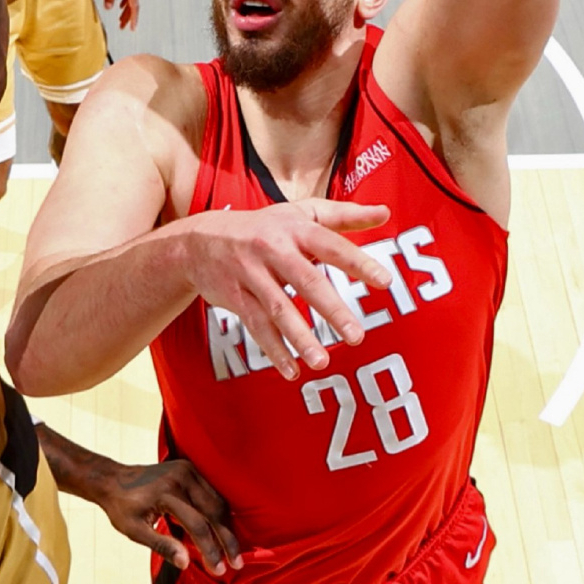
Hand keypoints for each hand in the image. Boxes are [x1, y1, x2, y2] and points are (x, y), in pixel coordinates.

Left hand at [90, 458, 242, 575]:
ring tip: (233, 551)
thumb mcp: (135, 531)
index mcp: (166, 493)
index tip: (218, 570)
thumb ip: (162, 545)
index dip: (210, 549)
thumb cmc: (122, 507)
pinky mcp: (191, 468)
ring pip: (217, 501)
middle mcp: (181, 477)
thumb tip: (186, 563)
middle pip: (214, 511)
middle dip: (227, 540)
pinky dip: (220, 513)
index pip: (197, 524)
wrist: (113, 478)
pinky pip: (212, 492)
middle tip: (236, 564)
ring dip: (226, 527)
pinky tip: (224, 531)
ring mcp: (188, 470)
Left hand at [102, 0, 139, 29]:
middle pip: (133, 5)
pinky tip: (119, 7)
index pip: (133, 6)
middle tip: (122, 28)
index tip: (132, 28)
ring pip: (131, 0)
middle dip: (128, 17)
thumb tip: (108, 8)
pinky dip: (125, 2)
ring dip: (126, 11)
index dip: (133, 18)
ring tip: (120, 21)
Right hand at [177, 199, 392, 379]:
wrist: (199, 240)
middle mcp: (272, 249)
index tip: (384, 281)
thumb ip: (344, 215)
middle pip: (306, 281)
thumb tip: (385, 213)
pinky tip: (292, 370)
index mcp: (295, 228)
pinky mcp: (236, 298)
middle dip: (332, 310)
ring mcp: (251, 275)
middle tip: (357, 336)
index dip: (358, 262)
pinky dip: (274, 350)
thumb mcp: (301, 214)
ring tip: (322, 361)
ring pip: (278, 309)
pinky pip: (257, 327)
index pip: (331, 245)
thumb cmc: (263, 226)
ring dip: (300, 337)